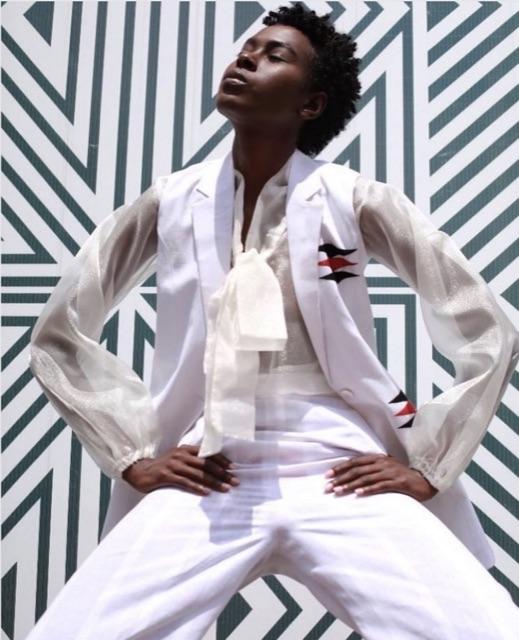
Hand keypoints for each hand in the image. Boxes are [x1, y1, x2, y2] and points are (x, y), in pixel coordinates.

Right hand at [121, 445, 239, 495]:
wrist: (140, 471)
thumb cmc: (163, 467)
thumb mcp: (179, 459)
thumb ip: (192, 460)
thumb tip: (213, 468)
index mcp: (186, 449)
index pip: (208, 453)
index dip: (222, 461)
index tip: (234, 468)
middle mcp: (181, 455)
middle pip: (206, 464)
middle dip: (223, 473)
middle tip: (235, 481)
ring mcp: (173, 464)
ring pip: (198, 473)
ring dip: (214, 482)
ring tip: (226, 489)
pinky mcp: (166, 475)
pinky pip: (185, 482)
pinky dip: (197, 487)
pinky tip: (206, 493)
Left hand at [324, 453, 438, 501]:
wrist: (424, 482)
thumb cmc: (402, 477)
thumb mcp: (385, 469)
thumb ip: (371, 469)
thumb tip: (351, 474)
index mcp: (378, 458)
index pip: (354, 462)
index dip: (340, 468)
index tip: (327, 475)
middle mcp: (382, 463)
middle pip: (357, 470)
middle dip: (340, 478)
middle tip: (328, 487)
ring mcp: (390, 472)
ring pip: (366, 478)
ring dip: (350, 485)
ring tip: (338, 491)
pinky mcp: (398, 482)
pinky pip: (380, 486)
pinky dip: (368, 489)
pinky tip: (358, 494)